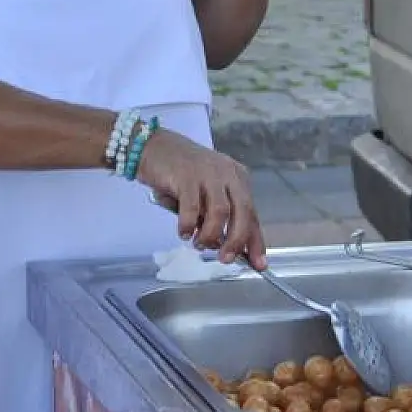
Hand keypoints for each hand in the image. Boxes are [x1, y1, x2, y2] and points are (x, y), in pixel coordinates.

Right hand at [136, 128, 267, 266]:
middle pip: (243, 212)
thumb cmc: (179, 173)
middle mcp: (228, 174)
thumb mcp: (205, 192)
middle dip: (236, 241)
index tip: (258, 264)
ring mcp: (208, 173)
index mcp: (237, 178)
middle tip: (225, 259)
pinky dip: (189, 225)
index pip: (252, 214)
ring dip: (211, 234)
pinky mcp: (187, 176)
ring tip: (199, 243)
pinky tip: (184, 232)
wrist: (153, 146)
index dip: (256, 241)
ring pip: (220, 212)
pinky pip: (192, 208)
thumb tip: (224, 246)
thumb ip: (217, 215)